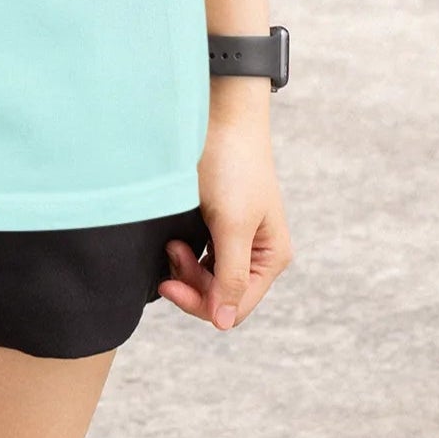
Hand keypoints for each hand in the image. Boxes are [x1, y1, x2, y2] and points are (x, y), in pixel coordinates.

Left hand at [160, 111, 292, 331]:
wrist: (221, 115)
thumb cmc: (231, 166)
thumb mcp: (232, 225)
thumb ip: (230, 276)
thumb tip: (225, 323)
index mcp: (271, 257)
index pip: (234, 305)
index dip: (201, 303)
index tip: (168, 285)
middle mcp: (258, 252)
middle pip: (220, 294)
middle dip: (191, 282)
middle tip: (170, 252)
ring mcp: (238, 238)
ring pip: (208, 277)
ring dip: (186, 267)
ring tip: (171, 241)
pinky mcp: (219, 223)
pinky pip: (201, 257)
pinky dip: (185, 254)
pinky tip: (175, 237)